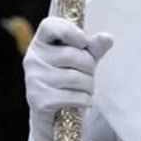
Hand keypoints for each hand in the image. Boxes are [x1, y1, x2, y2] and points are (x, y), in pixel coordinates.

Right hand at [24, 16, 113, 140]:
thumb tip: (107, 38)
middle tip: (88, 74)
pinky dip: (85, 100)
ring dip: (89, 86)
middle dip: (89, 67)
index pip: (50, 25)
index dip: (70, 31)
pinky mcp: (39, 100)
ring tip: (85, 89)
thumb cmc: (69, 80)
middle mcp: (33, 59)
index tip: (84, 42)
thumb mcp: (83, 60)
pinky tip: (82, 101)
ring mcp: (33, 80)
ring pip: (75, 78)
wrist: (55, 115)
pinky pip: (73, 97)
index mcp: (41, 42)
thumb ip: (94, 48)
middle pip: (73, 55)